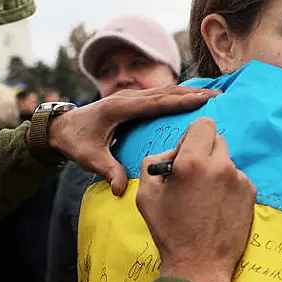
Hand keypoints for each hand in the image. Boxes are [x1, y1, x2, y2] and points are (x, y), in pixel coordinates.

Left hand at [48, 86, 217, 194]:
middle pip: (166, 92)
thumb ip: (108, 171)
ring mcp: (130, 97)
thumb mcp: (90, 159)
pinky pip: (160, 96)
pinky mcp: (132, 101)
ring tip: (214, 94)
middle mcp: (127, 98)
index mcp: (120, 108)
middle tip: (220, 95)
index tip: (205, 100)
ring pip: (165, 91)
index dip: (181, 101)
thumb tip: (120, 190)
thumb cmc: (76, 142)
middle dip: (194, 92)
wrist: (61, 128)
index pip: (157, 103)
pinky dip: (178, 96)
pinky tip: (194, 99)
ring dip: (189, 92)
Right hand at [136, 118, 255, 281]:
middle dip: (204, 151)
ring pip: (227, 160)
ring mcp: (239, 180)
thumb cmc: (169, 231)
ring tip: (204, 196)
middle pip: (216, 139)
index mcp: (192, 163)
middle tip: (192, 175)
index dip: (192, 136)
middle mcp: (220, 166)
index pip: (203, 124)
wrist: (199, 265)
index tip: (186, 153)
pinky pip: (237, 178)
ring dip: (215, 170)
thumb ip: (154, 162)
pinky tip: (216, 206)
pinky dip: (227, 186)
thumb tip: (173, 153)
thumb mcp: (145, 194)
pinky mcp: (251, 194)